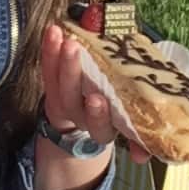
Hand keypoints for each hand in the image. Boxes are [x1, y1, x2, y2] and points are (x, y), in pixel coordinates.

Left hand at [41, 24, 149, 163]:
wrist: (88, 118)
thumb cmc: (120, 113)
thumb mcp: (132, 126)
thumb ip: (139, 140)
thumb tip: (141, 157)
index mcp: (103, 128)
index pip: (100, 126)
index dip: (98, 115)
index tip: (97, 99)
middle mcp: (80, 116)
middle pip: (71, 99)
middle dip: (72, 74)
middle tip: (73, 48)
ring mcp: (64, 101)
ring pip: (56, 83)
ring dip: (57, 56)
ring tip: (61, 35)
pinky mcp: (52, 86)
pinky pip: (47, 69)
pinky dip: (49, 50)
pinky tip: (52, 31)